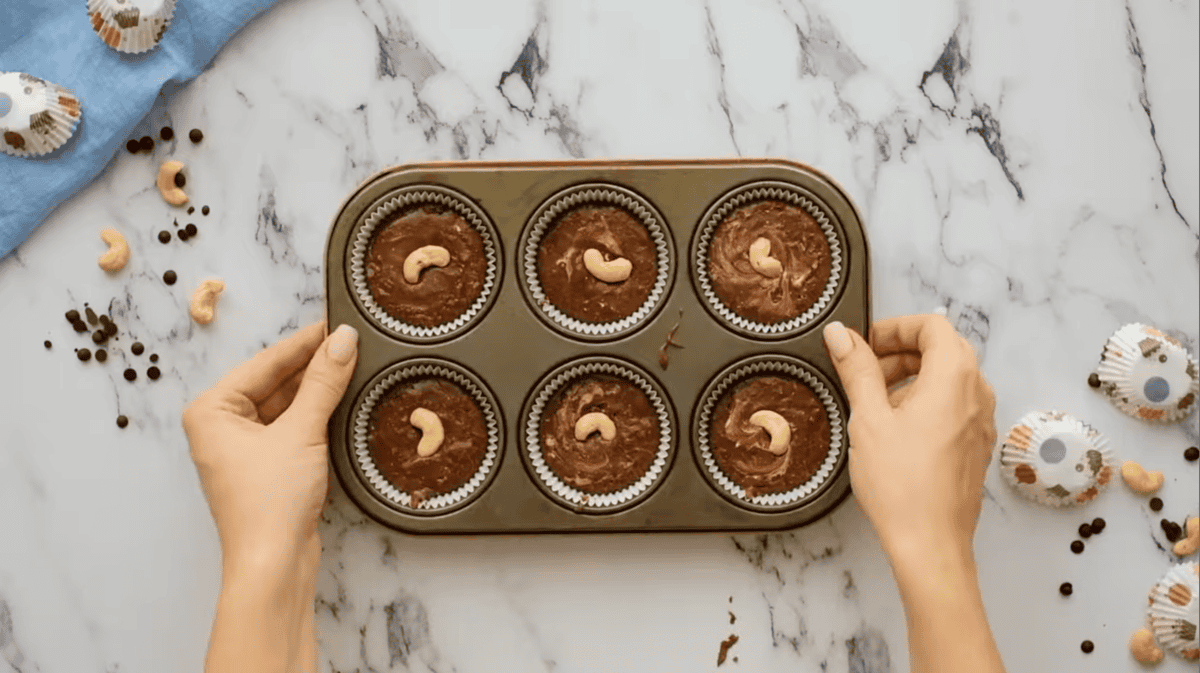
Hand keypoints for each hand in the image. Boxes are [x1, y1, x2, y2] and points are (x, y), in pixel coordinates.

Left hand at [183, 322, 358, 573]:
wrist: (273, 564)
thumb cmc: (269, 501)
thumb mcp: (301, 432)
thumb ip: (324, 382)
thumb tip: (343, 339)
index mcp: (211, 410)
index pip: (265, 362)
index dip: (304, 342)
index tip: (336, 322)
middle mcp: (221, 426)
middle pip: (275, 382)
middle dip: (314, 367)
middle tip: (354, 343)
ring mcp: (244, 448)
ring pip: (287, 406)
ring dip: (319, 392)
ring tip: (356, 367)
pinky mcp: (268, 468)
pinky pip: (294, 429)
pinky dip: (318, 417)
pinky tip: (346, 403)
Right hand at [823, 315, 996, 559]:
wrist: (930, 544)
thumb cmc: (903, 486)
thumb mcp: (868, 418)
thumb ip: (857, 369)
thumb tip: (841, 335)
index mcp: (955, 378)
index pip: (933, 326)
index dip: (895, 327)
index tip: (865, 343)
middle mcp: (977, 394)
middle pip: (943, 349)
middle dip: (900, 352)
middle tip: (864, 370)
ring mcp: (981, 421)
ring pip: (948, 378)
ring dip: (910, 377)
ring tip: (873, 403)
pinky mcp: (975, 444)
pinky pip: (953, 406)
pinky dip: (924, 402)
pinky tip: (893, 429)